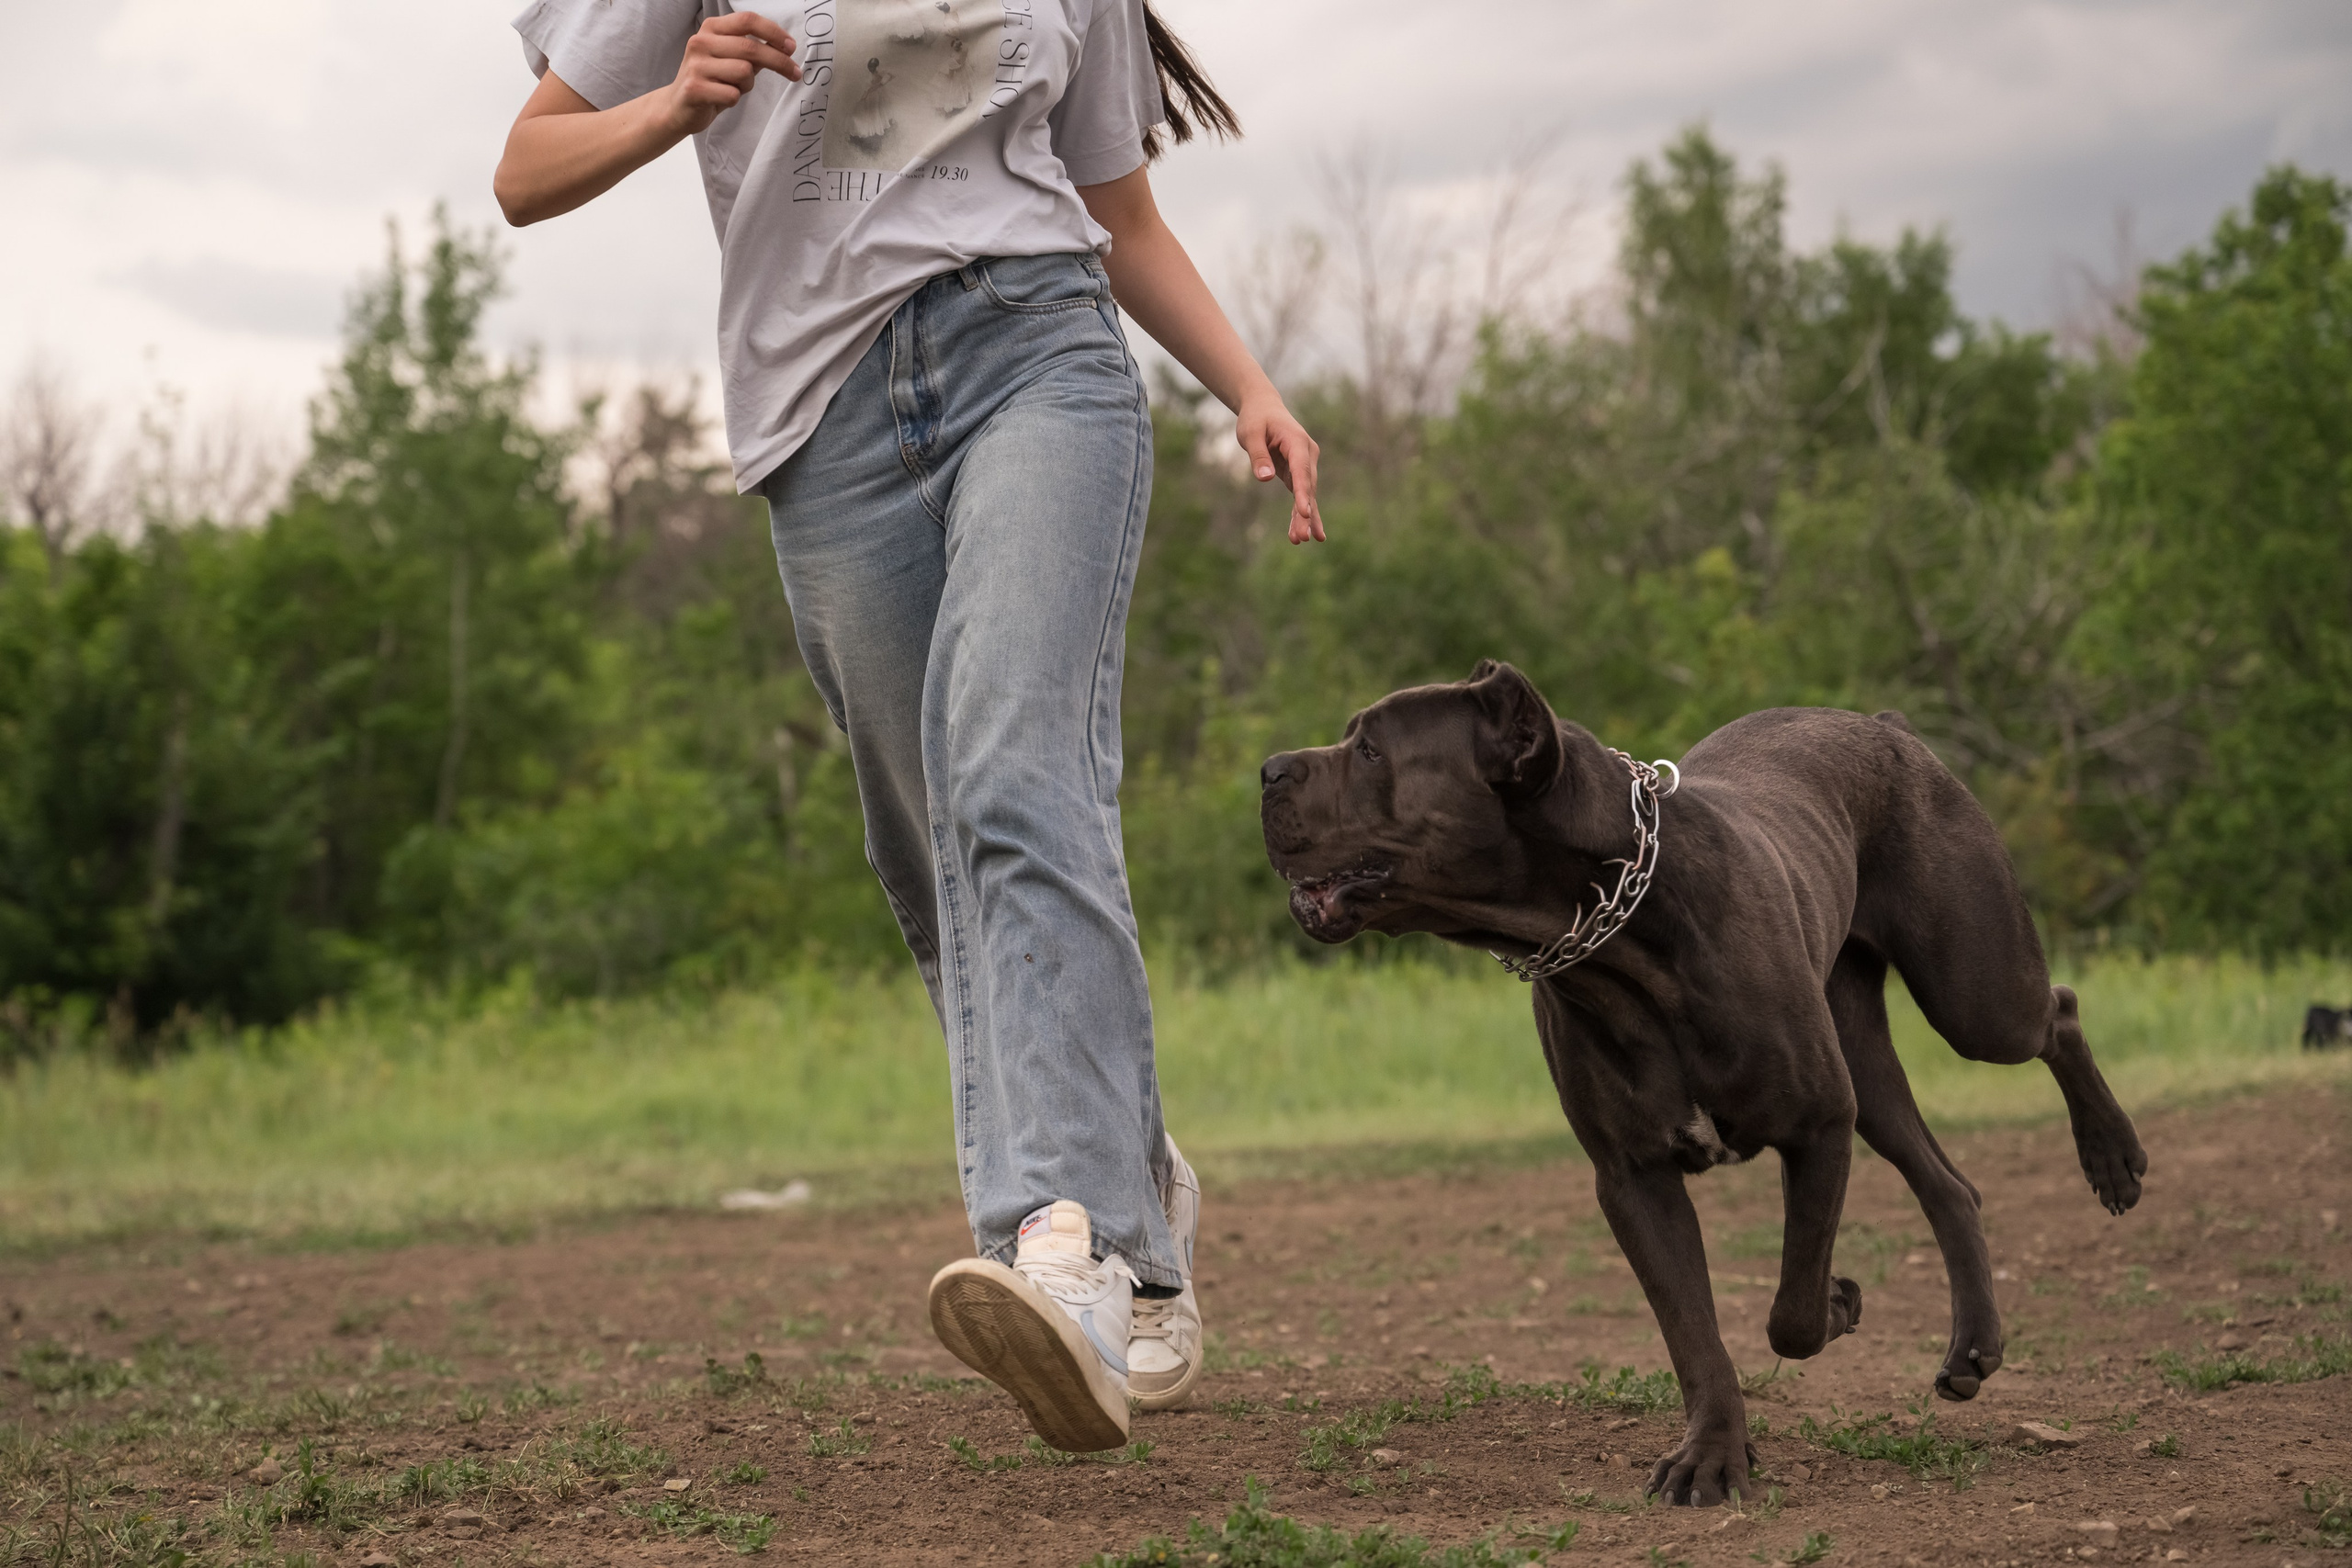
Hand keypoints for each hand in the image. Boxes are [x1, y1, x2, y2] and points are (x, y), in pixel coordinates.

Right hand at [662, 13, 800, 136]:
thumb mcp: (730, 59)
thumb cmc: (710, 80)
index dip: (773, 32)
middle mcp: (701, 42)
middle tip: (796, 73)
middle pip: (750, 47)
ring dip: (748, 84)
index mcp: (711, 29)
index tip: (791, 47)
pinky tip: (722, 99)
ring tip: (735, 88)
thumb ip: (754, 50)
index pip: (747, 20)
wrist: (678, 106)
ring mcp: (696, 65)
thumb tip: (785, 46)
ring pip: (744, 72)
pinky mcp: (694, 89)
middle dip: (779, 62)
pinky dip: (734, 99)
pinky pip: (732, 94)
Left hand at [1236, 391, 1323, 543]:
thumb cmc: (1255, 419)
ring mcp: (1305, 464)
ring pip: (1306, 495)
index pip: (1301, 470)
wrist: (1264, 408)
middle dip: (1305, 513)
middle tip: (1301, 538)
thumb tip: (1265, 479)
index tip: (1304, 512)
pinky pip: (1300, 496)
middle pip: (1307, 487)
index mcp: (1297, 441)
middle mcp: (1307, 454)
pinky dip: (1301, 514)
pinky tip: (1305, 534)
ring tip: (1299, 540)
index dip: (1303, 493)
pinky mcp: (1298, 473)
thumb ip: (1258, 455)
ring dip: (1304, 518)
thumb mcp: (1250, 433)